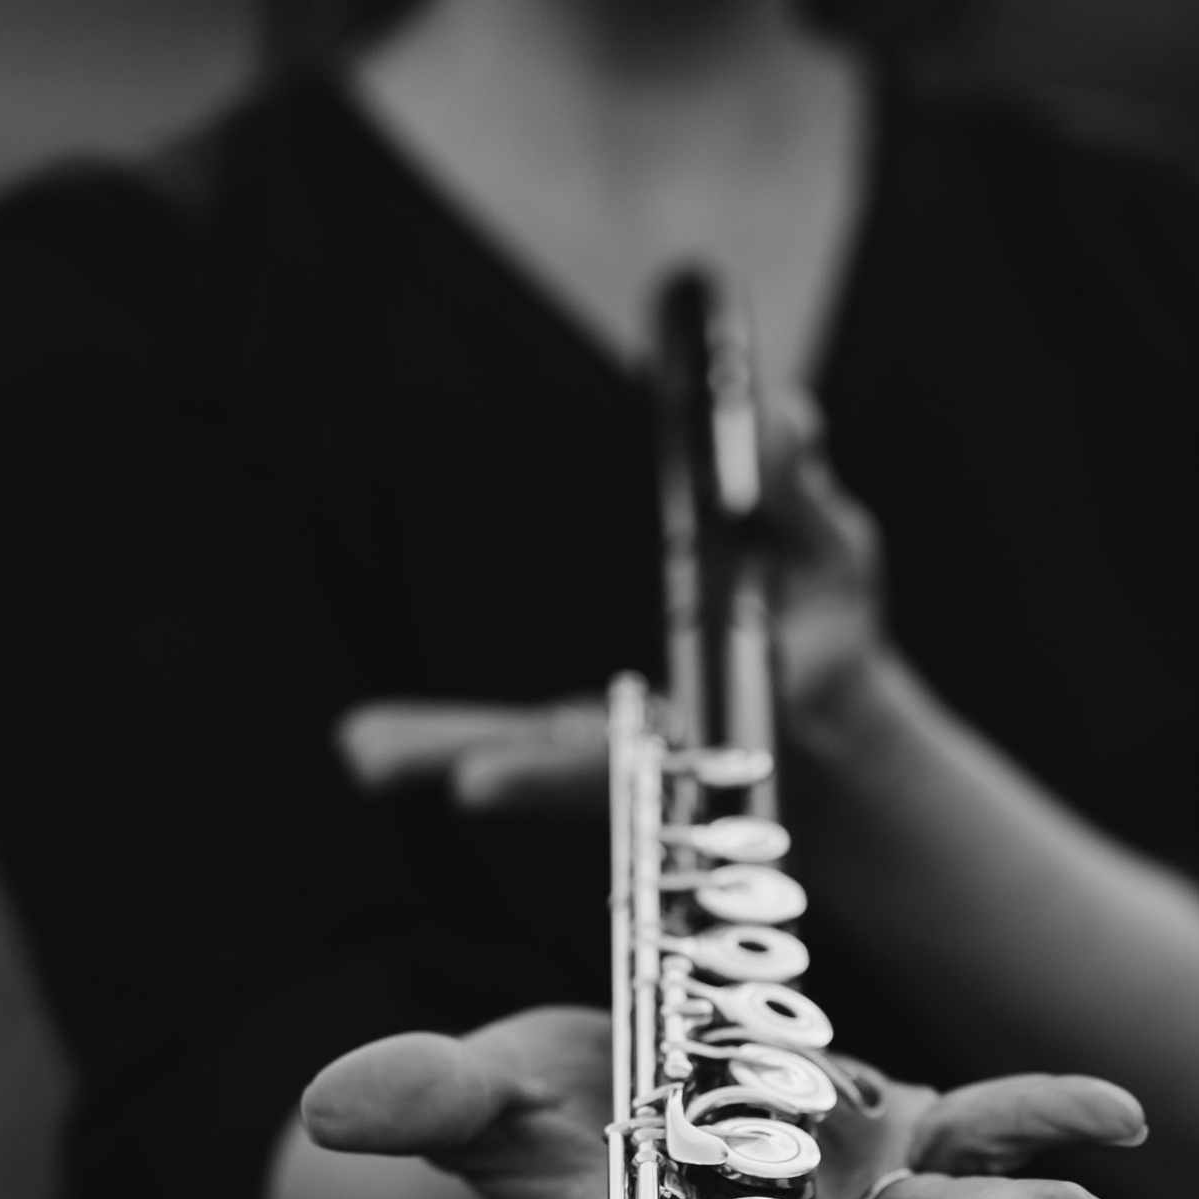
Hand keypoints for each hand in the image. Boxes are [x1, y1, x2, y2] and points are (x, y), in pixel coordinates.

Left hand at [331, 403, 885, 816]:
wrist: (822, 743)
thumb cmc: (829, 633)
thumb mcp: (836, 558)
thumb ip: (801, 495)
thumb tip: (778, 415)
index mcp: (741, 723)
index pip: (664, 746)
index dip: (567, 771)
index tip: (478, 783)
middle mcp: (673, 761)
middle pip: (585, 778)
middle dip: (517, 780)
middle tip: (450, 778)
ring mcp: (621, 765)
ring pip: (531, 768)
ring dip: (449, 757)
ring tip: (363, 751)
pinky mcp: (584, 759)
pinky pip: (511, 748)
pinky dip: (442, 747)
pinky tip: (364, 747)